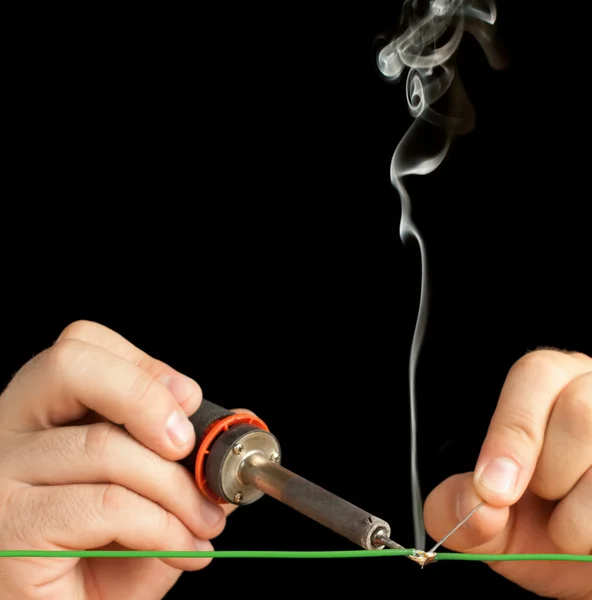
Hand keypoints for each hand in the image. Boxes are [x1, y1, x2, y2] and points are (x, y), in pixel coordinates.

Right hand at [0, 321, 247, 599]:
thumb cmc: (97, 569)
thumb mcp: (143, 502)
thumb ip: (173, 464)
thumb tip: (221, 436)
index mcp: (35, 416)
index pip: (79, 347)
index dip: (141, 365)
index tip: (188, 400)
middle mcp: (4, 436)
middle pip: (70, 366)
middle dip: (147, 396)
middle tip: (189, 446)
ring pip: (104, 445)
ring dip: (177, 488)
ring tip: (206, 522)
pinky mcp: (11, 529)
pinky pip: (109, 503)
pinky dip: (164, 527)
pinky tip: (183, 549)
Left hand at [424, 349, 591, 599]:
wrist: (587, 559)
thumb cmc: (539, 526)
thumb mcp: (489, 519)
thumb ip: (458, 507)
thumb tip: (478, 507)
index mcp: (552, 384)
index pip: (536, 374)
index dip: (511, 435)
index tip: (493, 492)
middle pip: (581, 409)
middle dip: (550, 473)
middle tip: (543, 501)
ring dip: (582, 512)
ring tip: (572, 528)